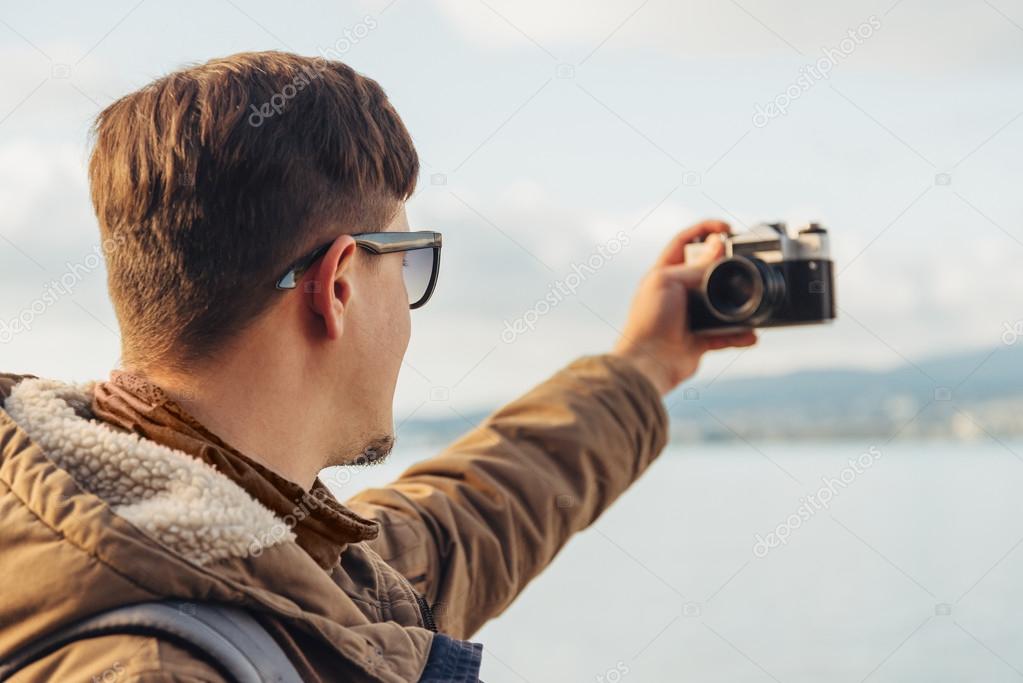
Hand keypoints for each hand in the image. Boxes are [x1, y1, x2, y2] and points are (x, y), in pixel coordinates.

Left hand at [611, 219, 756, 394]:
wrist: (649, 363)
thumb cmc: (650, 320)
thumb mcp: (668, 282)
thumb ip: (695, 266)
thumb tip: (718, 245)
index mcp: (664, 273)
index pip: (685, 241)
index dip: (705, 229)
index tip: (727, 228)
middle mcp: (678, 292)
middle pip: (708, 269)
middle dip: (727, 264)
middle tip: (745, 260)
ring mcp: (690, 315)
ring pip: (721, 302)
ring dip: (738, 302)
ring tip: (753, 298)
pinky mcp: (700, 338)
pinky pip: (726, 333)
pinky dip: (739, 334)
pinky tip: (751, 334)